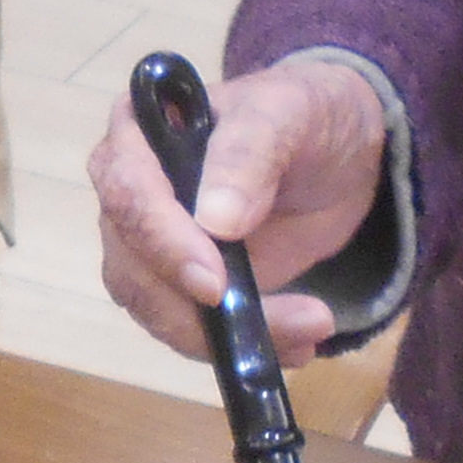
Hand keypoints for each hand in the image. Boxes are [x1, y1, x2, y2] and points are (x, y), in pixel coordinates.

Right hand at [89, 58, 386, 368]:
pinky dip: (237, 347)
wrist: (335, 155)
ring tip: (306, 334)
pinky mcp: (180, 287)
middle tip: (290, 325)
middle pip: (131, 267)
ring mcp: (150, 248)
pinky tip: (294, 345)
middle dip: (198, 310)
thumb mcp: (288, 114)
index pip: (127, 194)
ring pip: (155, 310)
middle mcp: (129, 194)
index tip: (215, 285)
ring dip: (224, 338)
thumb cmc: (303, 117)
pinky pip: (188, 330)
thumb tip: (216, 221)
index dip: (164, 244)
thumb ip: (249, 154)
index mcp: (137, 133)